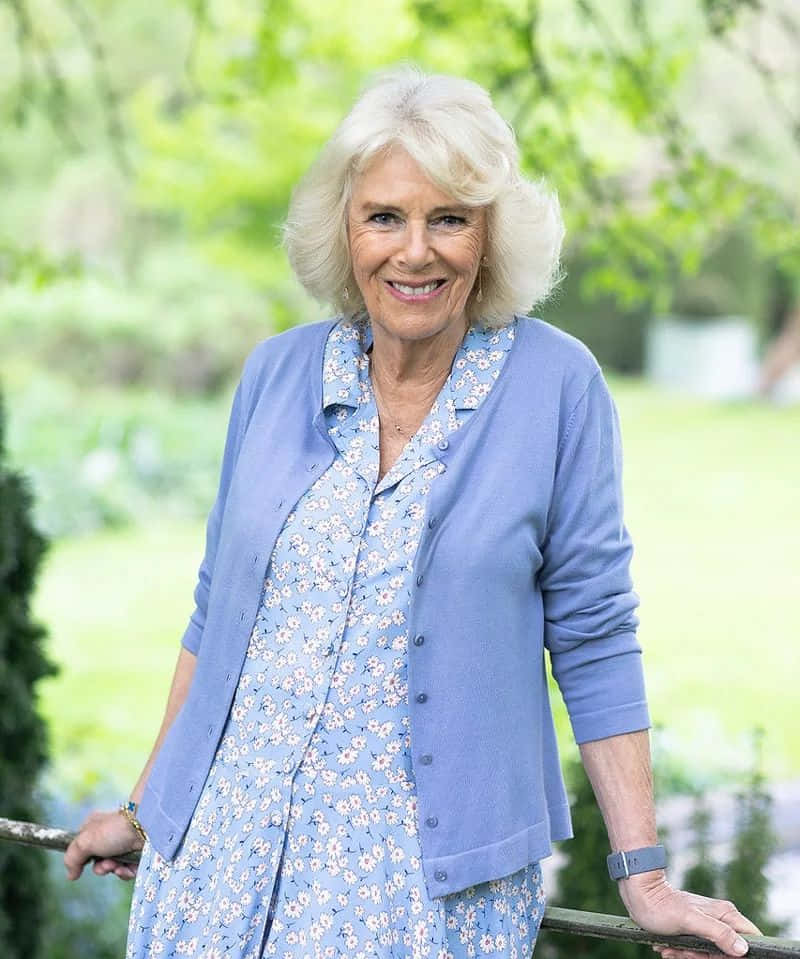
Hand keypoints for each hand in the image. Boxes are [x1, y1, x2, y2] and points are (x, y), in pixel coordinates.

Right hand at [64, 809, 143, 881]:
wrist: (148, 826)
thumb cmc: (115, 830)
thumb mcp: (85, 842)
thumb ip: (72, 858)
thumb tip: (71, 875)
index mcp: (95, 827)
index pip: (83, 847)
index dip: (83, 858)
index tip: (85, 862)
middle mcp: (109, 835)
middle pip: (99, 861)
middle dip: (102, 867)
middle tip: (108, 864)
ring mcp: (125, 844)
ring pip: (114, 867)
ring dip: (115, 870)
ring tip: (119, 865)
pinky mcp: (138, 852)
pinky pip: (129, 869)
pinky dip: (128, 871)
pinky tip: (130, 867)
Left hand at [618, 871, 761, 958]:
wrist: (639, 894)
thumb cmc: (661, 906)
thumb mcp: (690, 921)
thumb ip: (718, 932)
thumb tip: (743, 948)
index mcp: (726, 914)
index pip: (751, 939)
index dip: (739, 954)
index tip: (718, 956)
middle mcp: (721, 919)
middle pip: (728, 953)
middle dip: (705, 958)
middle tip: (685, 952)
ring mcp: (707, 925)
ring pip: (710, 954)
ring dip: (690, 957)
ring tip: (671, 950)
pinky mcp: (694, 931)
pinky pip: (696, 951)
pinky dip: (682, 954)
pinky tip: (667, 949)